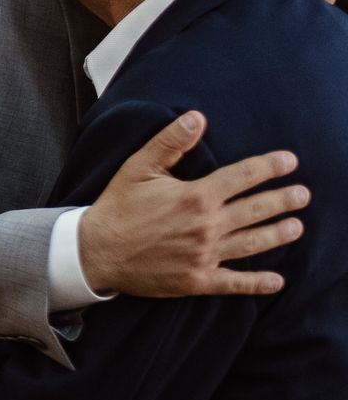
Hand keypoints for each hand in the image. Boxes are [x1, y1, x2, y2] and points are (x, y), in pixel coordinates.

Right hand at [79, 112, 307, 296]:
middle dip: (283, 200)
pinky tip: (277, 281)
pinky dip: (258, 282)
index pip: (243, 177)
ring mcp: (204, 255)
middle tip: (303, 194)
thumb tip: (197, 117)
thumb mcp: (138, 167)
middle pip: (256, 210)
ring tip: (297, 226)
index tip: (290, 161)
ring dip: (278, 234)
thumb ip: (170, 142)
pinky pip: (235, 282)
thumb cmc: (117, 206)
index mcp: (195, 196)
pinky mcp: (197, 280)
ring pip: (253, 243)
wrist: (96, 251)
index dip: (269, 167)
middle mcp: (206, 226)